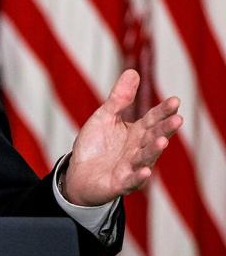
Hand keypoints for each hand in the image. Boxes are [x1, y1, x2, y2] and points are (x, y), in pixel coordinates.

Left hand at [62, 69, 181, 206]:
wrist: (78, 174)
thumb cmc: (95, 145)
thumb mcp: (105, 116)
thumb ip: (119, 97)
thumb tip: (133, 71)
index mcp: (136, 133)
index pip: (152, 119)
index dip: (163, 111)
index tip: (175, 100)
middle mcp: (137, 150)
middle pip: (152, 137)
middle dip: (165, 129)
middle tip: (177, 120)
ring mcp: (131, 167)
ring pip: (145, 158)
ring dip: (153, 150)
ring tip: (162, 141)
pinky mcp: (120, 183)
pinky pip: (131, 180)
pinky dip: (139, 176)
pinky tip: (146, 171)